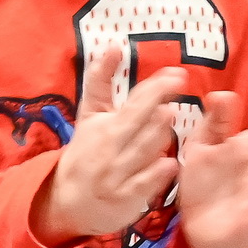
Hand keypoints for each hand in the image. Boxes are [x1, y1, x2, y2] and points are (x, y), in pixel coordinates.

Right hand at [34, 44, 187, 246]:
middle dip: (157, 101)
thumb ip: (101, 81)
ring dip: (158, 133)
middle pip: (137, 122)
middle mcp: (111, 148)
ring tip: (171, 116)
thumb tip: (112, 45)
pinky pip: (144, 184)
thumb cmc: (87, 152)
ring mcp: (118, 174)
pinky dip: (158, 173)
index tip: (175, 73)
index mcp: (105, 126)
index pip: (133, 102)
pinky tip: (172, 163)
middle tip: (178, 82)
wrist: (68, 203)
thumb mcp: (90, 116)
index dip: (155, 87)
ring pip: (143, 151)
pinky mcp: (126, 199)